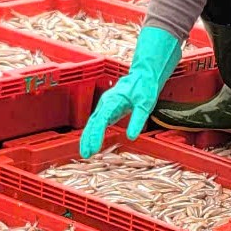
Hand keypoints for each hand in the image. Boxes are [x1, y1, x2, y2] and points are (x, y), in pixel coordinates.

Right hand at [79, 28, 183, 157]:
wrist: (143, 76)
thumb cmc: (144, 88)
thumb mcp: (145, 104)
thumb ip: (137, 120)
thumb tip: (131, 137)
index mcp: (112, 101)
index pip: (101, 120)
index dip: (96, 134)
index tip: (94, 147)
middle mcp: (105, 104)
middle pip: (93, 123)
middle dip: (88, 139)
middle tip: (86, 154)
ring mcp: (105, 107)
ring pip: (93, 123)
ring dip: (88, 137)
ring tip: (86, 153)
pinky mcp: (108, 110)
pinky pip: (98, 123)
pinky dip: (93, 133)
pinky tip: (91, 143)